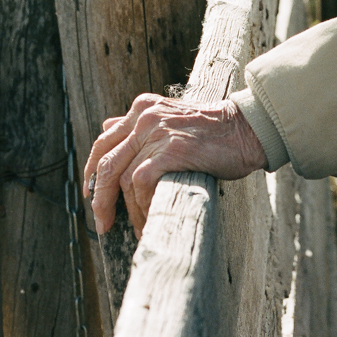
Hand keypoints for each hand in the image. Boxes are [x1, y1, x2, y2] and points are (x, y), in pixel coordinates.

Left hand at [82, 93, 267, 238]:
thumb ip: (140, 124)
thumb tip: (106, 127)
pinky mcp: (171, 150)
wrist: (246, 129)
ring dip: (128, 210)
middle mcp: (145, 117)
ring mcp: (157, 133)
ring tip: (139, 228)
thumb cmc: (213, 130)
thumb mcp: (171, 117)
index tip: (90, 193)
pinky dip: (142, 206)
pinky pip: (141, 184)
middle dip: (100, 198)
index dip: (91, 171)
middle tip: (103, 223)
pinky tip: (151, 219)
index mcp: (142, 108)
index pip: (103, 140)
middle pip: (105, 162)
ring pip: (122, 178)